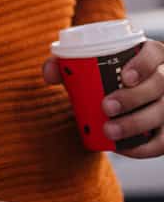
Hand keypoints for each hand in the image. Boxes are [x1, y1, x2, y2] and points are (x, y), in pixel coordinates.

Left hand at [43, 40, 163, 156]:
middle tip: (106, 107)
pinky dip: (143, 148)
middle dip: (133, 97)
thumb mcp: (86, 66)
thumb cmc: (102, 76)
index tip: (125, 77)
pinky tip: (122, 149)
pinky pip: (163, 142)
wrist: (118, 98)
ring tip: (109, 131)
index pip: (155, 53)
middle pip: (160, 85)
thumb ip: (65, 65)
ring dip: (136, 124)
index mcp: (150, 56)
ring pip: (163, 114)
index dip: (144, 64)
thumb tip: (49, 74)